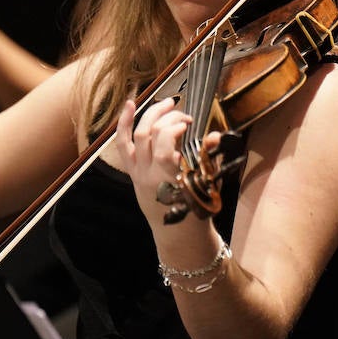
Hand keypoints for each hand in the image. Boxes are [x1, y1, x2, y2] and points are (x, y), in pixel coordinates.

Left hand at [116, 95, 213, 228]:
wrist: (177, 234)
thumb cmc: (196, 211)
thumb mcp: (207, 186)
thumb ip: (208, 158)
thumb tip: (214, 135)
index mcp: (168, 179)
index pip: (163, 145)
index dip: (174, 127)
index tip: (190, 123)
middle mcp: (148, 174)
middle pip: (150, 134)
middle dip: (168, 117)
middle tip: (185, 116)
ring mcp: (137, 172)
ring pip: (136, 135)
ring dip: (151, 114)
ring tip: (167, 104)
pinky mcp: (132, 171)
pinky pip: (123, 144)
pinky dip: (124, 123)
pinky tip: (130, 104)